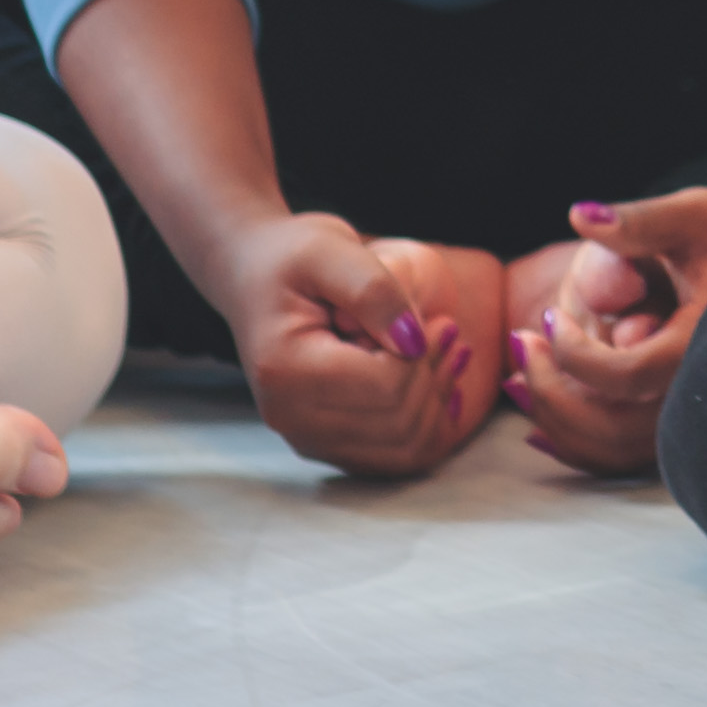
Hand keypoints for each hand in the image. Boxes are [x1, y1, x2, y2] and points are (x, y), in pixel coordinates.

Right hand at [209, 207, 485, 478]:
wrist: (255, 276)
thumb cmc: (292, 256)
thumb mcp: (331, 249)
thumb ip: (374, 292)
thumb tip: (415, 343)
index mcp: (285, 370)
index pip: (384, 387)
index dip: (426, 356)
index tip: (441, 321)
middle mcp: (288, 416)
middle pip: (396, 424)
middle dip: (436, 378)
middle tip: (450, 331)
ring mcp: (305, 436)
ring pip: (401, 451)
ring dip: (438, 405)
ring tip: (450, 355)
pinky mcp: (325, 442)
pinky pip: (392, 457)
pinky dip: (427, 426)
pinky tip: (439, 386)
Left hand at [502, 186, 706, 478]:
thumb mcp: (689, 215)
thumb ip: (635, 222)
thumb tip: (580, 216)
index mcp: (705, 344)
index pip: (626, 375)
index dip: (574, 355)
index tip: (548, 316)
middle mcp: (702, 391)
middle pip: (612, 428)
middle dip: (553, 393)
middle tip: (523, 343)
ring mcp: (692, 414)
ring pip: (613, 451)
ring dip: (557, 421)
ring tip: (521, 376)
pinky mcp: (680, 422)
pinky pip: (622, 454)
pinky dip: (577, 442)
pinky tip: (539, 423)